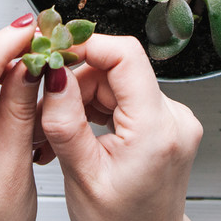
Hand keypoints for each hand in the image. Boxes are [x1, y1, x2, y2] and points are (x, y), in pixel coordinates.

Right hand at [39, 34, 202, 220]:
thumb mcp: (81, 176)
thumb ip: (65, 121)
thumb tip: (53, 75)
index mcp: (157, 130)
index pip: (126, 56)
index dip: (87, 45)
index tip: (55, 51)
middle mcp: (174, 118)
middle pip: (116, 70)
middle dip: (76, 84)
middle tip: (46, 112)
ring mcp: (173, 119)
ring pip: (117, 82)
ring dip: (82, 98)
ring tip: (61, 132)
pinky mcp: (166, 122)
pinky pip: (125, 97)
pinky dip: (97, 108)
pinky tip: (81, 130)